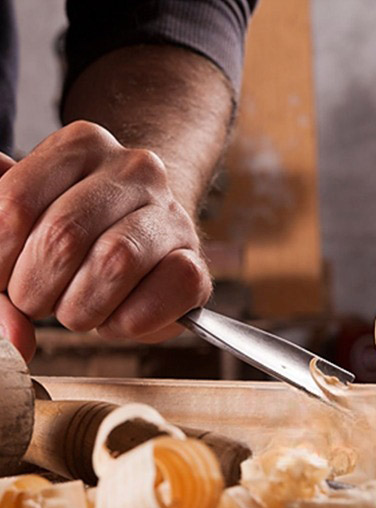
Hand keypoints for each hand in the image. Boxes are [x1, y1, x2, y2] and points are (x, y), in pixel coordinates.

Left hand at [0, 121, 211, 358]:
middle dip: (34, 289)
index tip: (1, 280)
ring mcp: (173, 213)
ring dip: (81, 308)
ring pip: (114, 263)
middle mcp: (134, 168)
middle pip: (62, 236)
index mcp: (79, 145)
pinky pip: (163, 294)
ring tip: (77, 310)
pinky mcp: (198, 262)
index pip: (14, 204)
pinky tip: (118, 317)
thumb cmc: (74, 238)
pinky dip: (130, 322)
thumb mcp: (23, 234)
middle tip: (37, 301)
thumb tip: (13, 335)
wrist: (146, 239)